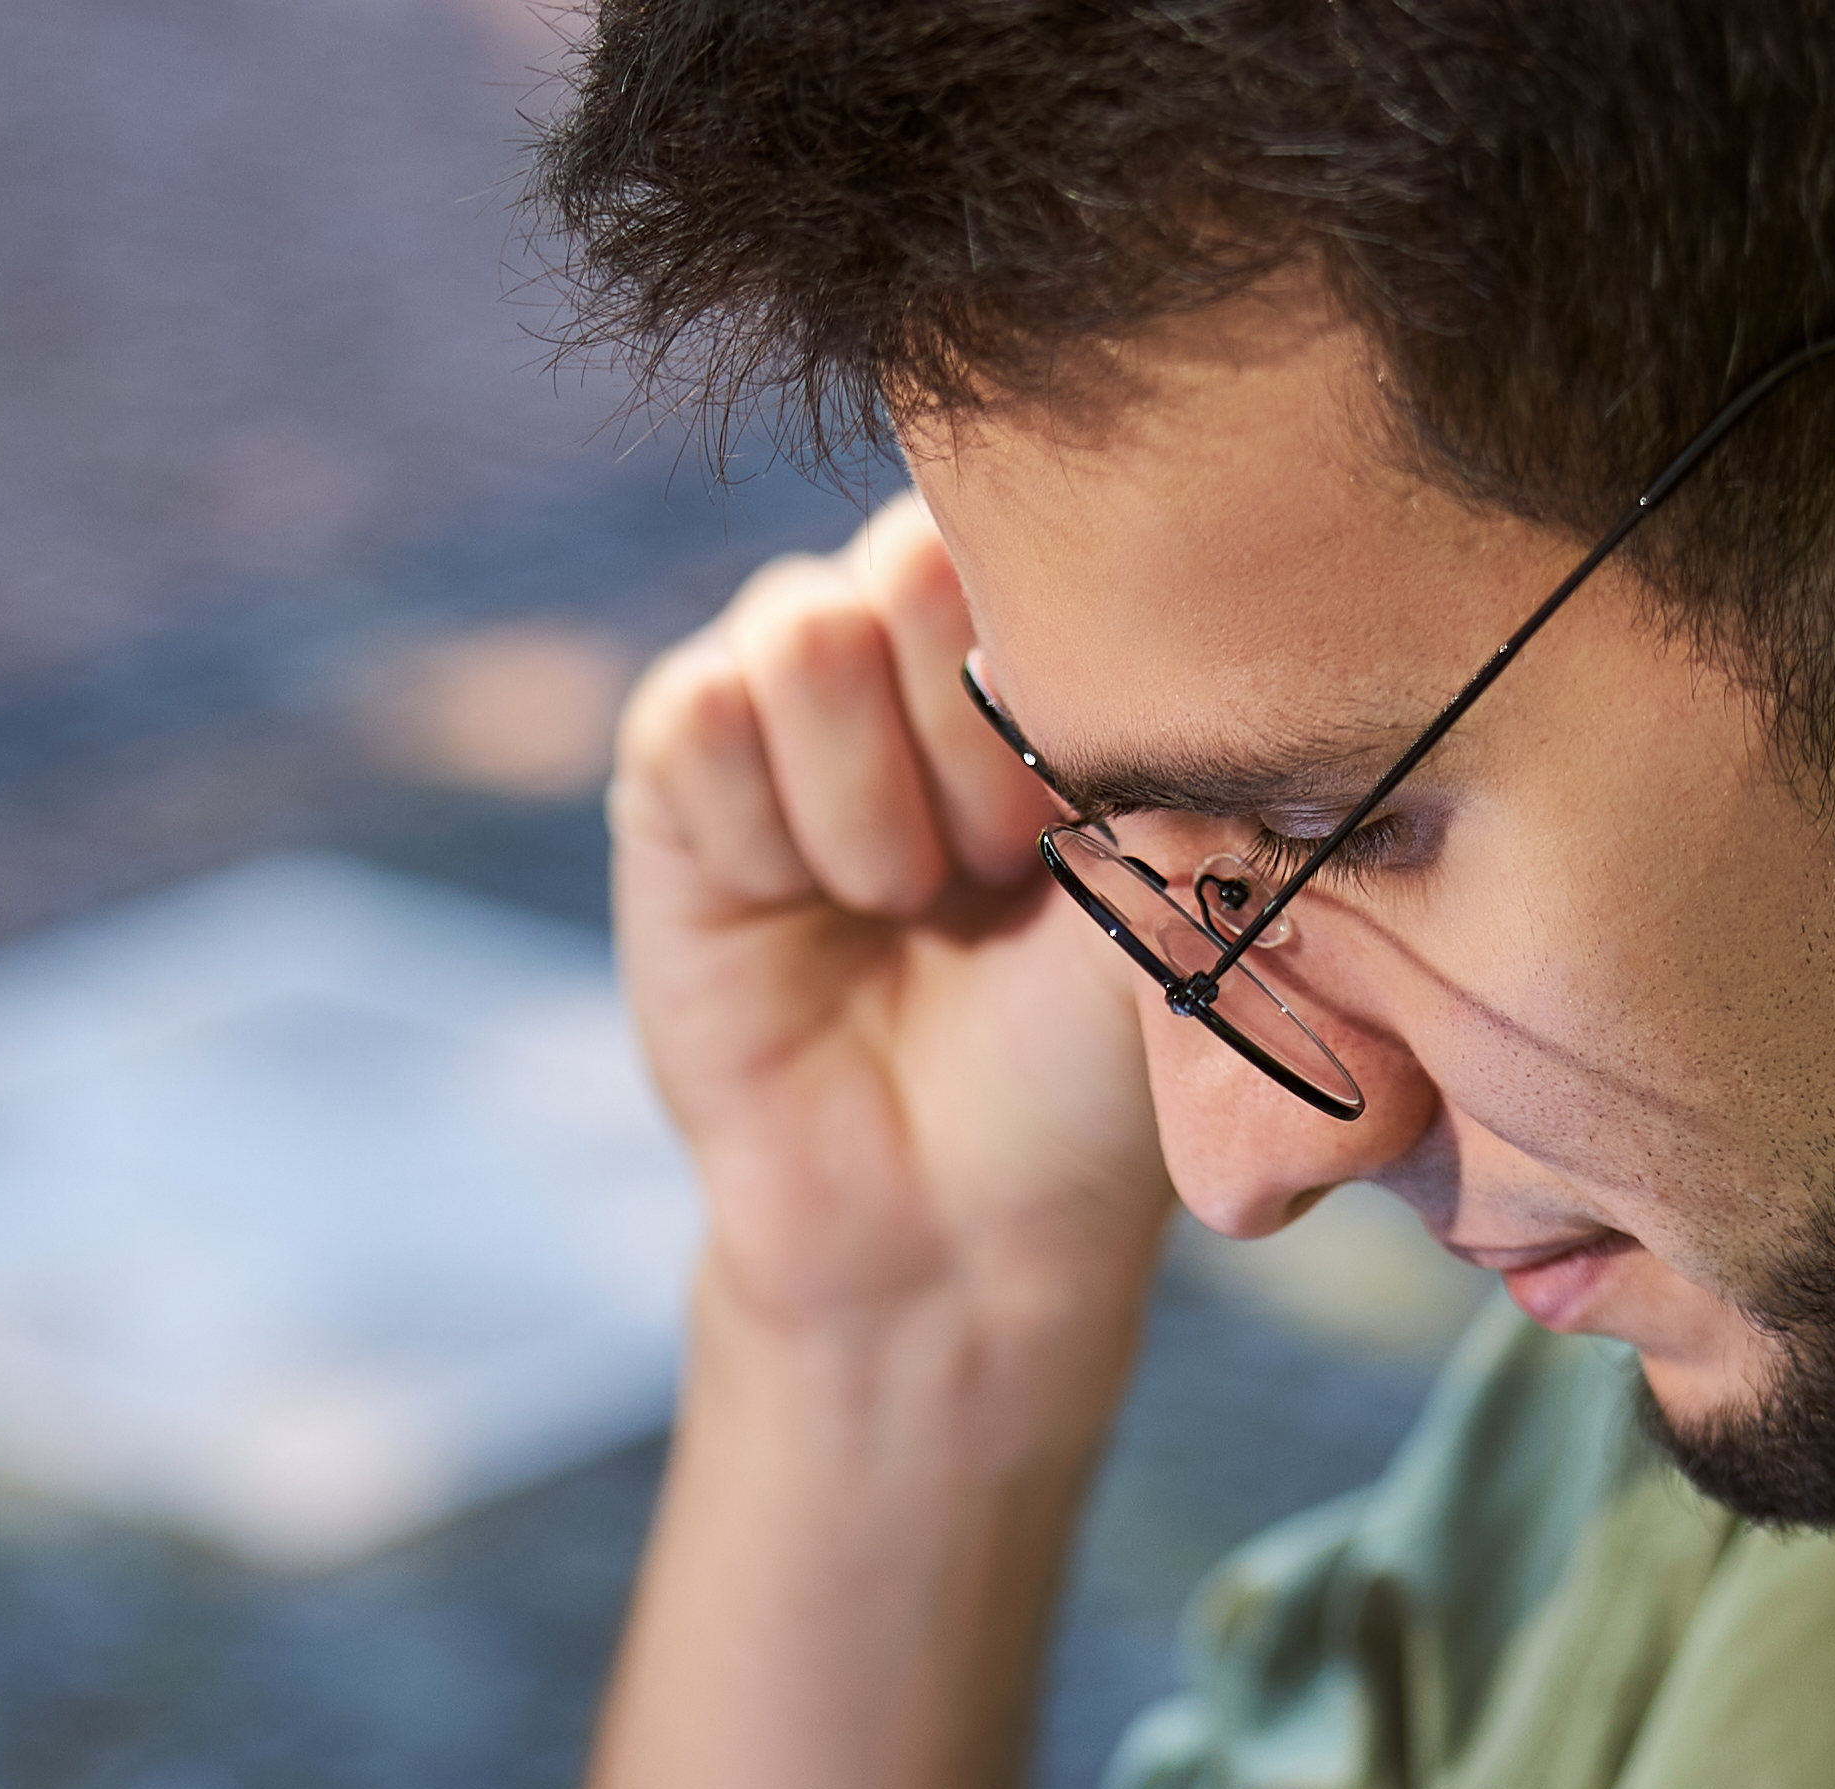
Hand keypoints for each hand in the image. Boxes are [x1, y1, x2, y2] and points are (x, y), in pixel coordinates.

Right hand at [606, 494, 1179, 1340]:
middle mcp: (904, 643)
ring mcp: (781, 700)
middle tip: (995, 876)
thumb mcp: (1162, 886)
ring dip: (870, 802)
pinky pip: (696, 717)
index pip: (1032, 527)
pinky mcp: (672, 773)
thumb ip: (1143, 726)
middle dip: (970, 742)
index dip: (1056, 672)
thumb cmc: (1082, 1056)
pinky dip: (764, 833)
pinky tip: (799, 910)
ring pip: (803, 630)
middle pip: (913, 555)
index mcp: (1035, 645)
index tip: (1084, 822)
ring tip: (904, 906)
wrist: (960, 1216)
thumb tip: (1099, 610)